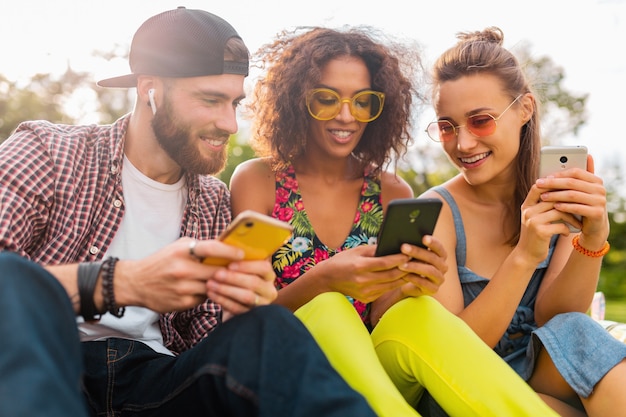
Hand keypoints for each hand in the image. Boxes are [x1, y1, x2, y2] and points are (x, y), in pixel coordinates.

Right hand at [113, 237, 253, 312]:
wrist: (136, 283)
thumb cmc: (162, 261)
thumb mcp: (178, 247)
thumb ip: (201, 247)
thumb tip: (228, 245)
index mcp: (181, 252)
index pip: (212, 249)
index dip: (230, 251)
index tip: (242, 254)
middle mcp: (182, 270)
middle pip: (217, 271)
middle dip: (230, 271)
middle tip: (242, 269)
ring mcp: (183, 288)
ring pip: (214, 286)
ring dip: (221, 284)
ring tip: (226, 279)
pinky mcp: (183, 303)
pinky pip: (205, 298)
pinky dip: (209, 293)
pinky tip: (206, 289)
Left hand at [206, 258, 277, 317]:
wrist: (233, 303)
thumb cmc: (234, 279)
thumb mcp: (238, 269)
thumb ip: (236, 259)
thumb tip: (224, 244)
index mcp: (268, 274)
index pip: (264, 267)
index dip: (247, 266)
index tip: (230, 265)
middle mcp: (269, 290)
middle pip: (254, 283)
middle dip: (233, 278)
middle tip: (216, 274)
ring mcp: (262, 304)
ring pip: (246, 296)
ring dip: (226, 289)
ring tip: (210, 284)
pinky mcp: (251, 316)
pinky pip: (238, 309)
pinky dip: (223, 301)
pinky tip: (211, 294)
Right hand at [313, 245, 409, 302]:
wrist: (327, 280)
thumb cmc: (342, 261)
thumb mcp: (356, 251)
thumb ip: (374, 249)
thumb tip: (393, 246)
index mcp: (359, 267)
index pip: (385, 263)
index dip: (399, 259)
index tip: (409, 254)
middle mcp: (363, 281)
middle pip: (391, 275)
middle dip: (406, 268)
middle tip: (417, 261)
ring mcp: (365, 292)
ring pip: (391, 285)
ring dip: (404, 277)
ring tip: (414, 269)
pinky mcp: (367, 299)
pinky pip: (385, 290)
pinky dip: (395, 283)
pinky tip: (402, 277)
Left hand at [396, 236, 446, 296]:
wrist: (409, 285)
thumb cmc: (411, 265)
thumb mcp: (413, 255)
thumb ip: (413, 247)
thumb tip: (403, 238)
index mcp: (440, 255)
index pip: (439, 247)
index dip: (433, 242)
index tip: (423, 237)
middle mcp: (443, 266)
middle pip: (432, 258)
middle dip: (417, 252)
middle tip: (403, 247)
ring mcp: (439, 279)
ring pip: (430, 271)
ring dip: (414, 267)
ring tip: (401, 265)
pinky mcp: (433, 290)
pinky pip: (424, 283)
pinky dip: (414, 278)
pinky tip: (404, 276)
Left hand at [535, 155, 608, 245]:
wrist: (594, 227)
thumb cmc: (583, 206)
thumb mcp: (580, 192)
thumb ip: (576, 178)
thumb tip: (582, 157)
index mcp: (596, 180)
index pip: (576, 172)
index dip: (559, 174)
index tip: (545, 177)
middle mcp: (600, 189)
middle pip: (572, 183)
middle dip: (553, 183)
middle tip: (538, 184)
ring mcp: (600, 201)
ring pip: (573, 195)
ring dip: (556, 195)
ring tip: (543, 196)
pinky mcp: (597, 213)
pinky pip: (577, 208)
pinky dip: (565, 206)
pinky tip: (555, 206)